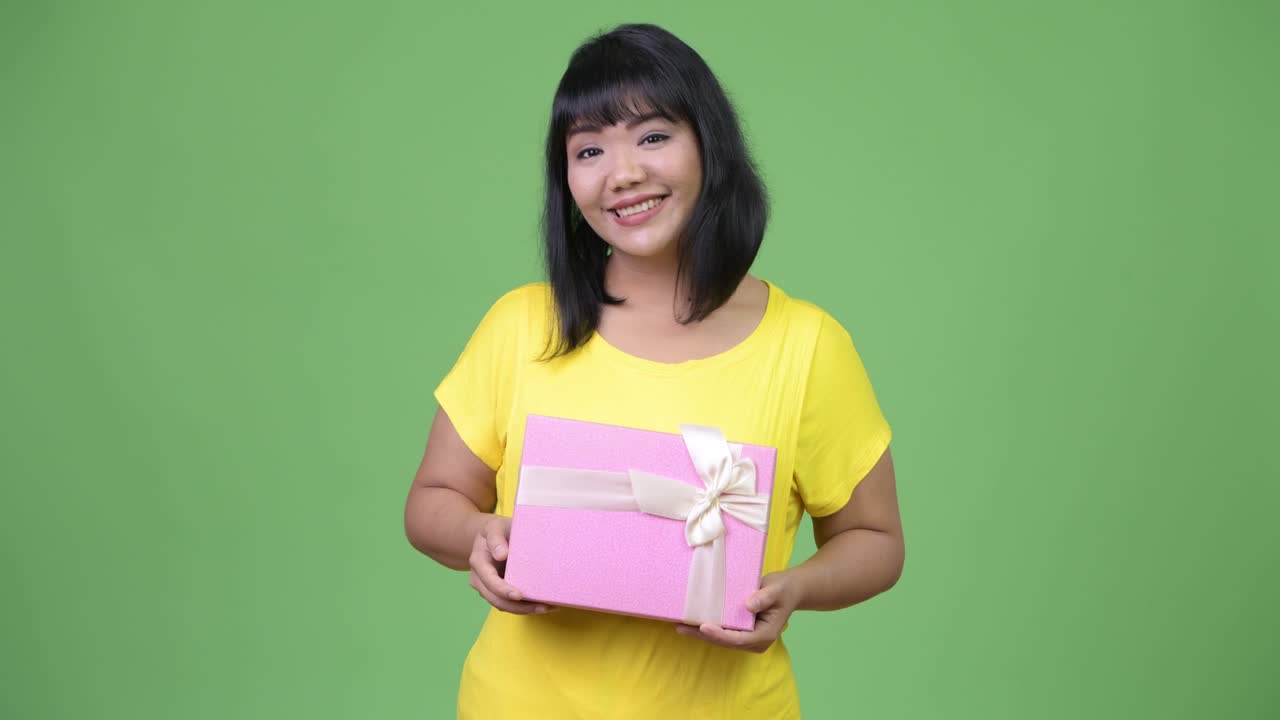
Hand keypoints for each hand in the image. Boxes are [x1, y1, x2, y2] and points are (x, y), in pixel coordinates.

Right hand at [468, 514, 555, 614]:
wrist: (492, 537)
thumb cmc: (497, 530)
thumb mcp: (495, 527)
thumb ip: (496, 538)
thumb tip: (501, 555)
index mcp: (478, 561)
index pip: (489, 580)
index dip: (502, 590)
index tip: (518, 595)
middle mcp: (479, 578)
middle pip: (496, 599)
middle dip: (518, 607)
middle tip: (542, 607)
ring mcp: (487, 588)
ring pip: (503, 605)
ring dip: (525, 610)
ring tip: (547, 608)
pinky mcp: (498, 592)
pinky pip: (510, 604)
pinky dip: (525, 607)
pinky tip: (543, 605)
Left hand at [674, 570, 801, 652]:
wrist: (789, 589)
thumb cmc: (784, 589)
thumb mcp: (777, 589)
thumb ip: (764, 597)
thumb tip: (748, 605)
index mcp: (765, 635)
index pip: (739, 639)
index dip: (720, 635)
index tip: (704, 627)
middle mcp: (755, 641)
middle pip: (726, 642)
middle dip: (704, 636)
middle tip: (681, 627)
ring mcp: (747, 638)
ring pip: (721, 639)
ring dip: (701, 634)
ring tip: (680, 625)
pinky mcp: (741, 631)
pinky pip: (722, 632)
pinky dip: (707, 628)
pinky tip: (690, 622)